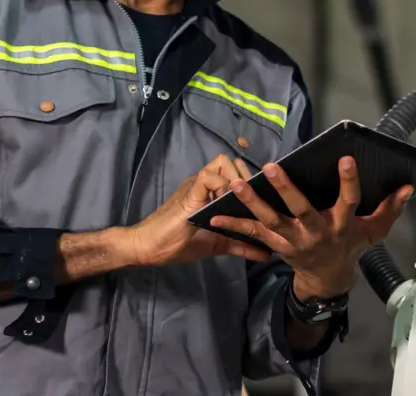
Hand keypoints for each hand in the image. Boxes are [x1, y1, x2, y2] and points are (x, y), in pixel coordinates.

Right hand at [126, 154, 273, 267]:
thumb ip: (240, 245)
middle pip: (233, 163)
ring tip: (241, 200)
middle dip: (247, 177)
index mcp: (211, 192)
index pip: (236, 172)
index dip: (251, 180)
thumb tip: (267, 254)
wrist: (148, 248)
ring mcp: (197, 186)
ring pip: (223, 163)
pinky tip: (225, 203)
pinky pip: (208, 176)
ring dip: (236, 178)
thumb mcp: (217, 244)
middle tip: (254, 200)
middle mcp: (206, 184)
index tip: (265, 196)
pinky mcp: (189, 192)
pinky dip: (221, 186)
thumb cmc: (177, 244)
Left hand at [210, 157, 412, 300]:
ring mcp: (293, 240)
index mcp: (342, 225)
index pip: (348, 200)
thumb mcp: (374, 231)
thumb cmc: (352, 247)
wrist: (328, 279)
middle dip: (286, 189)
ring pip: (270, 220)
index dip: (348, 181)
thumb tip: (409, 188)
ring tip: (236, 183)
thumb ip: (390, 209)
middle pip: (301, 209)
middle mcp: (316, 232)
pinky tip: (213, 214)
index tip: (346, 159)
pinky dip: (232, 224)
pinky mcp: (276, 245)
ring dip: (252, 202)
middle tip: (271, 167)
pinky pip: (252, 234)